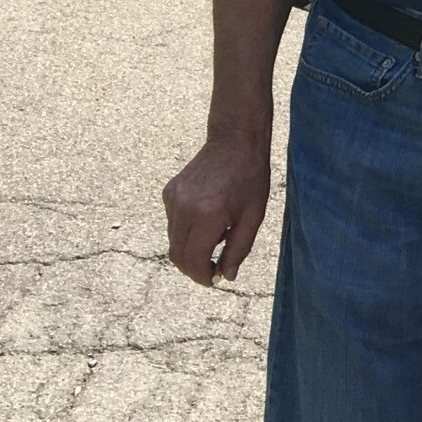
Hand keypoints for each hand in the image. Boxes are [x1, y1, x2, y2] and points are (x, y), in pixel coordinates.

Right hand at [162, 131, 271, 287]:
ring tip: (216, 236)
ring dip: (190, 249)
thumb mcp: (253, 218)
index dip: (202, 276)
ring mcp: (173, 200)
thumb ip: (238, 250)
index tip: (213, 280)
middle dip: (193, 268)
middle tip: (212, 270)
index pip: (194, 260)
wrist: (235, 142)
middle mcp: (184, 209)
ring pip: (173, 240)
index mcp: (208, 216)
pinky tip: (207, 218)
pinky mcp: (169, 193)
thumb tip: (225, 277)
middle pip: (177, 254)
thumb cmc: (250, 179)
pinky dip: (186, 231)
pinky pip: (173, 223)